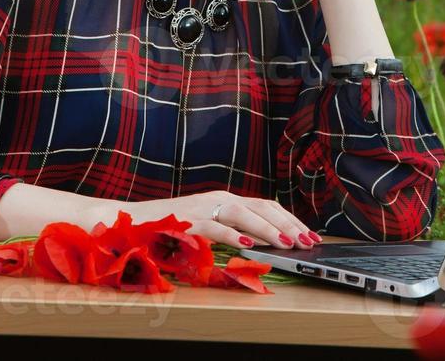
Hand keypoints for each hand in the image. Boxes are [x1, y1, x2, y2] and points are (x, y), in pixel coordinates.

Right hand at [126, 191, 321, 250]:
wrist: (135, 221)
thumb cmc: (174, 228)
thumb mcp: (210, 226)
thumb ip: (233, 230)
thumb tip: (263, 244)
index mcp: (226, 199)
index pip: (266, 206)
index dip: (289, 219)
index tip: (309, 234)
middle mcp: (218, 199)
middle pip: (260, 207)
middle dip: (287, 225)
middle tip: (306, 241)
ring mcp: (203, 208)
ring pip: (241, 213)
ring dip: (266, 229)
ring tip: (285, 243)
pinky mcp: (188, 220)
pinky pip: (213, 226)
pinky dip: (231, 235)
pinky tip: (246, 245)